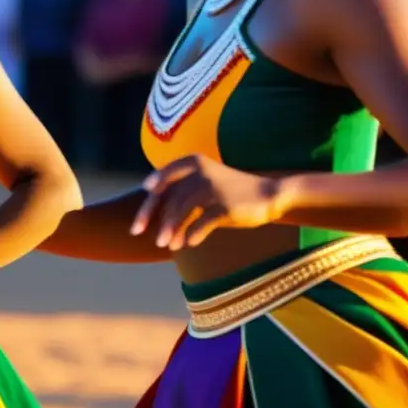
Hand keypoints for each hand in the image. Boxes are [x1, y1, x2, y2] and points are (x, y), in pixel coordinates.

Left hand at [131, 155, 283, 250]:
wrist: (270, 195)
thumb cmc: (232, 192)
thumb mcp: (207, 184)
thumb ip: (183, 191)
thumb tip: (155, 213)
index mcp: (196, 163)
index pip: (167, 175)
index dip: (154, 185)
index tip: (144, 195)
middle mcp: (202, 172)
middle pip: (169, 195)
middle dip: (150, 215)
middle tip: (137, 231)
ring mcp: (214, 188)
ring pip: (181, 209)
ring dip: (170, 229)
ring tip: (165, 245)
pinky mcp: (225, 205)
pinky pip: (202, 222)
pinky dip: (192, 234)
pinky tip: (188, 244)